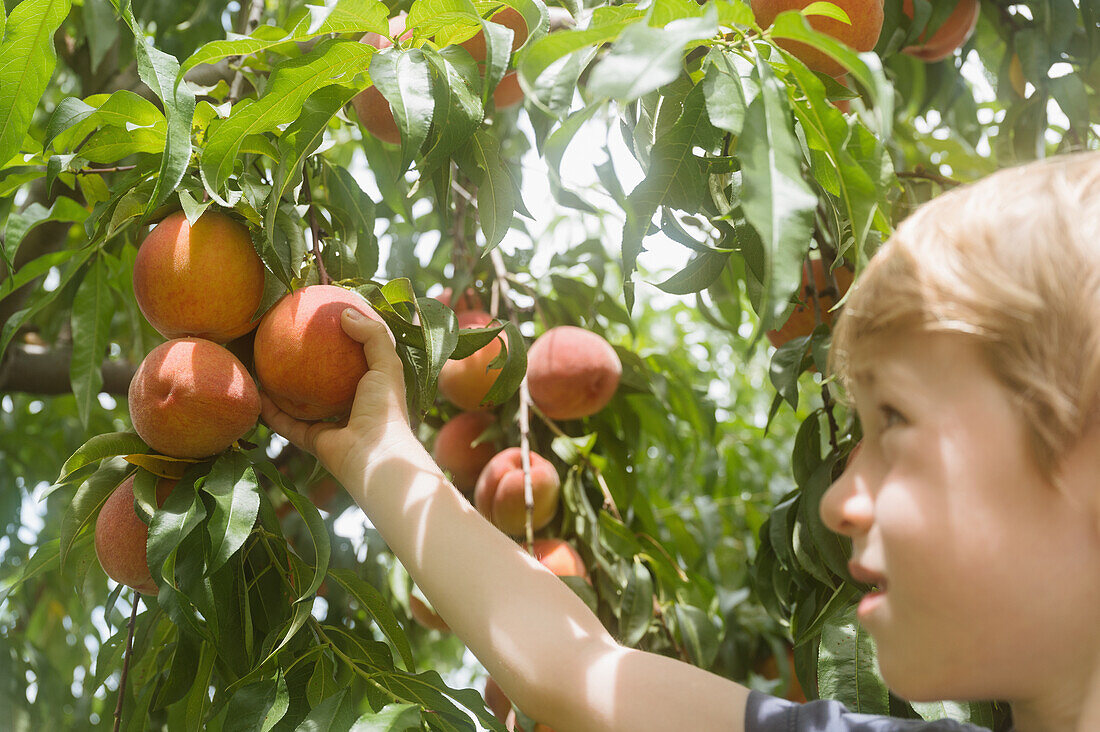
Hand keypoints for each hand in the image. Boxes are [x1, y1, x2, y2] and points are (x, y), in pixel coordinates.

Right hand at [260, 308, 412, 482]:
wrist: (375, 454)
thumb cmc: (385, 407)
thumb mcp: (387, 363)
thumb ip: (372, 335)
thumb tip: (344, 312)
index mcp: (372, 392)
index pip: (358, 365)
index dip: (345, 346)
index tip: (326, 325)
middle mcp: (352, 409)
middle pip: (327, 384)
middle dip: (311, 368)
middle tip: (292, 344)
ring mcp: (332, 426)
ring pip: (304, 405)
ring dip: (285, 390)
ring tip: (266, 367)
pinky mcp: (313, 442)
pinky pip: (287, 423)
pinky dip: (271, 410)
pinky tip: (257, 392)